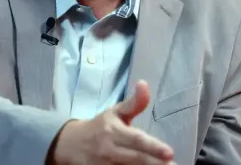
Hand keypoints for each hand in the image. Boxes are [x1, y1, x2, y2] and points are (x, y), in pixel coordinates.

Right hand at [49, 80, 175, 164]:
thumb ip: (134, 103)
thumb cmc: (99, 127)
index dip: (153, 147)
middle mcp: (109, 150)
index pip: (136, 140)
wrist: (70, 144)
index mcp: (114, 131)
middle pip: (136, 159)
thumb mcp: (115, 112)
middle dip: (155, 164)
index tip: (170, 152)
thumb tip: (144, 84)